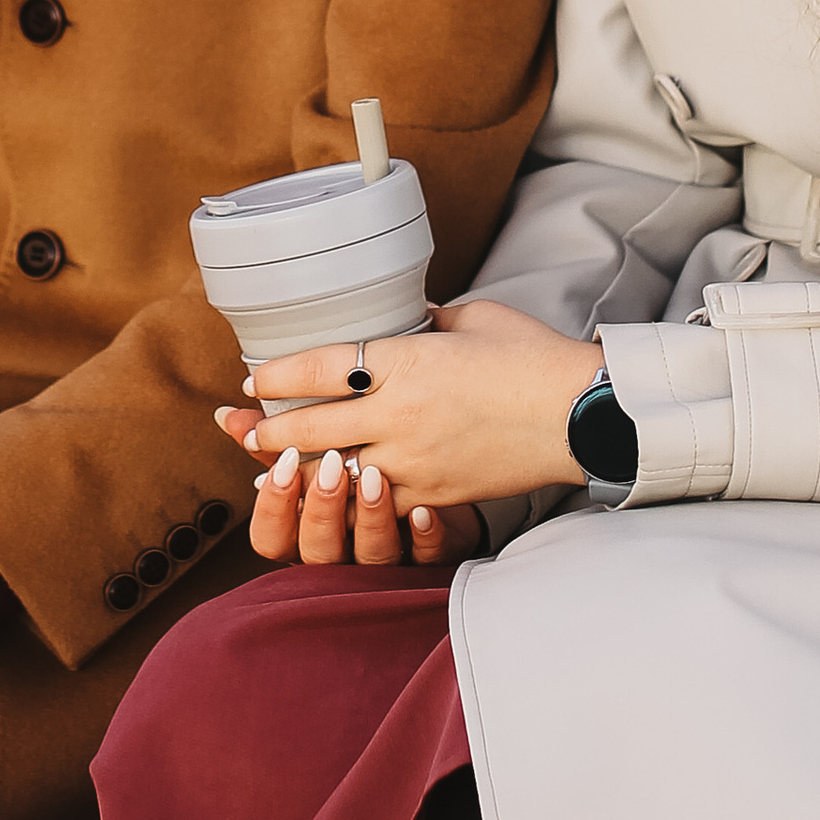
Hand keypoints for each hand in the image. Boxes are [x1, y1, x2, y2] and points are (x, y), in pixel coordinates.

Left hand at [216, 298, 591, 511]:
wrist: (582, 415)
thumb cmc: (533, 357)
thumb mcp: (474, 318)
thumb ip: (428, 321)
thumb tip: (405, 317)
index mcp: (406, 360)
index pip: (320, 367)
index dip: (277, 374)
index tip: (253, 378)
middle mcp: (400, 413)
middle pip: (309, 426)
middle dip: (264, 428)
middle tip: (237, 425)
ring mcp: (414, 459)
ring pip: (333, 470)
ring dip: (292, 469)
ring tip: (264, 467)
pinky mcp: (434, 493)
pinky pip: (374, 501)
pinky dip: (343, 498)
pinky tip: (324, 496)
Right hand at [246, 439, 483, 570]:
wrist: (439, 474)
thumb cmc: (365, 463)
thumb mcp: (316, 453)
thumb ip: (274, 442)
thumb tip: (227, 413)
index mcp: (305, 532)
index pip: (271, 538)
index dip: (273, 506)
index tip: (284, 460)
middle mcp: (340, 552)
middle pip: (318, 552)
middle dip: (321, 509)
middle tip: (332, 464)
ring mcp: (386, 559)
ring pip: (371, 558)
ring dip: (370, 519)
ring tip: (376, 477)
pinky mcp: (431, 557)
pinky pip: (426, 559)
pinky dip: (424, 536)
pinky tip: (422, 509)